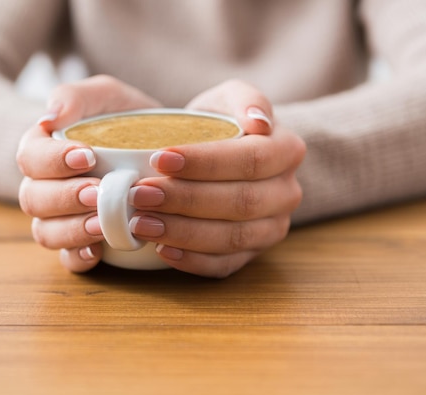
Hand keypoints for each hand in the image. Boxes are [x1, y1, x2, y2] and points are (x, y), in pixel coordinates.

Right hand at [16, 75, 160, 271]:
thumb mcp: (107, 97)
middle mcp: (45, 187)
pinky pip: (67, 259)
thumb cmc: (126, 121)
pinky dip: (78, 257)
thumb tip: (49, 118)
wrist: (161, 150)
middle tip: (97, 192)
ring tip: (102, 224)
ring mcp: (60, 219)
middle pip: (33, 198)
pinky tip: (98, 250)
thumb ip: (76, 97)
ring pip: (45, 232)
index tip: (88, 157)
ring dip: (71, 230)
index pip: (30, 157)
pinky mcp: (81, 243)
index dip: (52, 161)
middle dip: (64, 197)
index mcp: (44, 151)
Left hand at [128, 80, 305, 276]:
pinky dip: (192, 261)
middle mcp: (286, 193)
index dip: (205, 162)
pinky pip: (225, 265)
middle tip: (139, 194)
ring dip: (183, 232)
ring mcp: (272, 227)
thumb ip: (244, 98)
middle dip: (185, 200)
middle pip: (239, 202)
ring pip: (231, 237)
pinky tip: (162, 250)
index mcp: (286, 151)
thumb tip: (258, 122)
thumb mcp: (229, 98)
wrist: (219, 156)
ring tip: (140, 223)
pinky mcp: (252, 254)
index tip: (159, 158)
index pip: (250, 160)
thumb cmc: (218, 125)